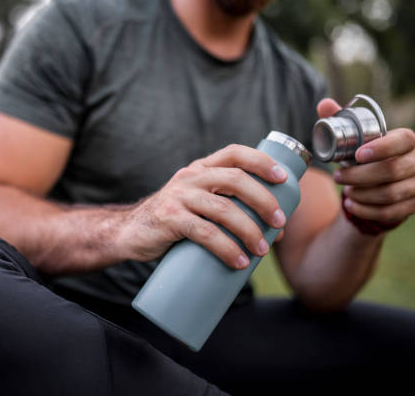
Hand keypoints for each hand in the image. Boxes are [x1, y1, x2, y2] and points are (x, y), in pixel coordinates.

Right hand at [121, 144, 287, 269]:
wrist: (130, 233)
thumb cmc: (173, 222)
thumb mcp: (199, 206)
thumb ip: (231, 210)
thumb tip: (276, 231)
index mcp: (200, 169)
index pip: (234, 153)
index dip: (262, 161)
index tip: (284, 178)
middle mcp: (190, 177)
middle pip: (235, 180)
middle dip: (263, 200)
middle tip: (279, 223)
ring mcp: (178, 197)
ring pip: (224, 209)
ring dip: (249, 230)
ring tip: (262, 250)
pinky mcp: (169, 219)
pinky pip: (205, 233)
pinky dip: (226, 248)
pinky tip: (239, 261)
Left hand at [319, 98, 414, 223]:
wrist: (383, 182)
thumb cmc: (368, 155)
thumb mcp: (356, 137)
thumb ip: (341, 119)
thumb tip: (324, 104)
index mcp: (408, 140)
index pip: (403, 140)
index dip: (381, 148)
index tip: (357, 155)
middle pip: (393, 170)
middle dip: (359, 176)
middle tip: (339, 177)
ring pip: (390, 194)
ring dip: (362, 194)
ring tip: (346, 191)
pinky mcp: (413, 205)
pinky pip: (390, 212)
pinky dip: (367, 210)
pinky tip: (353, 205)